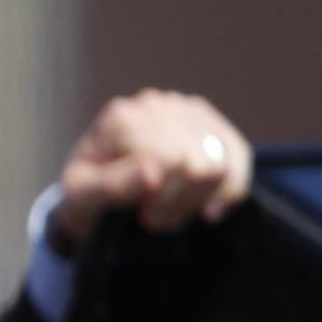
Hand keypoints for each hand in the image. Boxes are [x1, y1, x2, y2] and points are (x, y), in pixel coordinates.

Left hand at [50, 89, 252, 252]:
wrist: (95, 194)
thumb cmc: (85, 196)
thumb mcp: (82, 198)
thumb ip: (111, 186)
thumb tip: (152, 173)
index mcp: (121, 118)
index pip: (169, 160)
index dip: (161, 198)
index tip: (141, 214)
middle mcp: (155, 104)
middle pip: (197, 163)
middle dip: (179, 201)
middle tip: (153, 217)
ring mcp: (186, 109)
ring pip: (222, 163)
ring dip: (200, 200)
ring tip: (171, 210)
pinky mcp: (210, 123)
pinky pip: (239, 158)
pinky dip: (228, 193)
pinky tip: (206, 209)